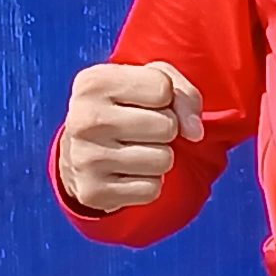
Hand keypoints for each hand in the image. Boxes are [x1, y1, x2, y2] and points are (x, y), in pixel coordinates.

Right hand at [58, 61, 203, 213]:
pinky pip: (152, 189)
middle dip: (165, 129)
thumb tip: (195, 133)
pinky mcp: (93, 193)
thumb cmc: (123, 108)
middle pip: (167, 126)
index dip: (164, 98)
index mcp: (94, 81)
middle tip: (140, 130)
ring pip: (164, 160)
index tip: (143, 102)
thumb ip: (182, 92)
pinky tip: (126, 173)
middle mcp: (84, 119)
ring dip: (159, 157)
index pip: (162, 88)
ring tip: (133, 150)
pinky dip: (148, 183)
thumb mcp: (149, 83)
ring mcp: (85, 158)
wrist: (80, 152)